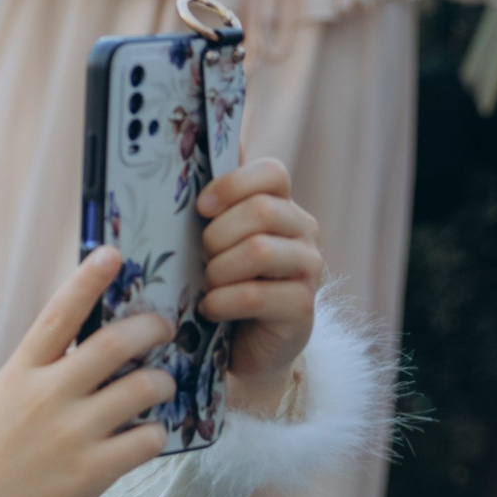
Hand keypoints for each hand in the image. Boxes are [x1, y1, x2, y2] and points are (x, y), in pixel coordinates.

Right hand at [0, 249, 178, 496]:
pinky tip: (146, 435)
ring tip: (159, 386)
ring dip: (161, 382)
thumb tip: (103, 336)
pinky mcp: (91, 472)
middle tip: (163, 326)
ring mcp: (71, 434)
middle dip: (149, 328)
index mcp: (21, 372)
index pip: (58, 315)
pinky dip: (155, 433)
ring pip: (142, 389)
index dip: (87, 281)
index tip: (112, 254)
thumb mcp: (8, 393)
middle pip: (113, 345)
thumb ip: (47, 366)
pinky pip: (147, 439)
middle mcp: (46, 397)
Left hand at [195, 159, 322, 411]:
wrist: (241, 345)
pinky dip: (222, 301)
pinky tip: (210, 308)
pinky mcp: (302, 307)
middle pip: (263, 211)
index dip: (232, 185)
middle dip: (217, 235)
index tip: (201, 208)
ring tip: (206, 285)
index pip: (272, 172)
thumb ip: (210, 206)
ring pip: (260, 250)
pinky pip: (255, 295)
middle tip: (201, 258)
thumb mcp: (213, 241)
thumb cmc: (223, 283)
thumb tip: (187, 151)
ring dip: (219, 269)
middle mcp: (303, 232)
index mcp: (283, 206)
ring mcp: (308, 269)